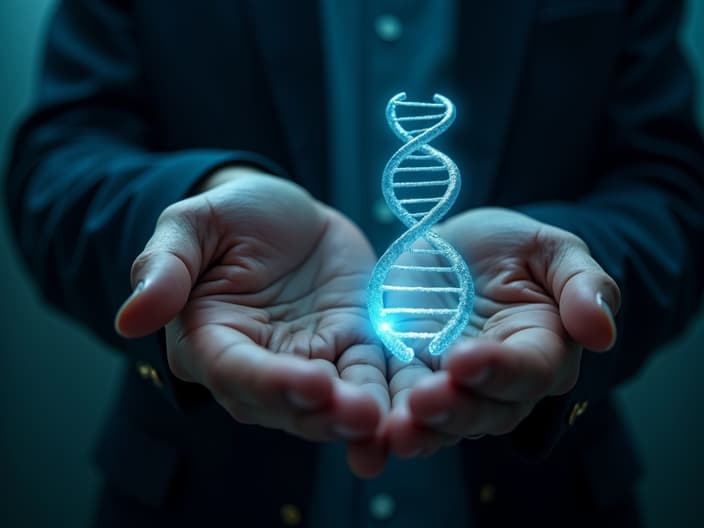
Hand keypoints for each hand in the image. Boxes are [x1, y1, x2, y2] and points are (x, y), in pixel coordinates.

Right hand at [115, 168, 388, 475]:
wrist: (285, 212)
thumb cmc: (231, 217)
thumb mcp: (193, 226)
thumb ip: (165, 267)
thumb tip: (130, 318)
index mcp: (213, 341)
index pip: (237, 372)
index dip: (272, 382)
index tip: (310, 380)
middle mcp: (262, 364)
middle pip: (291, 401)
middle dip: (325, 412)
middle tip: (363, 415)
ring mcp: (312, 358)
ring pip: (336, 400)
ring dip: (363, 416)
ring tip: (391, 424)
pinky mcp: (353, 346)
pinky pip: (373, 374)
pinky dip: (393, 393)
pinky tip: (417, 405)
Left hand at [382, 207, 619, 456]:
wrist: (461, 247)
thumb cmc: (514, 247)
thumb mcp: (551, 249)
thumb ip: (582, 284)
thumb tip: (602, 333)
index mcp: (542, 347)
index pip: (530, 370)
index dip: (500, 369)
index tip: (464, 359)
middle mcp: (501, 379)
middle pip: (488, 409)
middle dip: (456, 408)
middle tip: (423, 402)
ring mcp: (456, 384)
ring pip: (447, 420)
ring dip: (423, 429)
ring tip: (396, 430)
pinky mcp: (415, 377)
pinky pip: (406, 407)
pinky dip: (392, 421)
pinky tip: (375, 430)